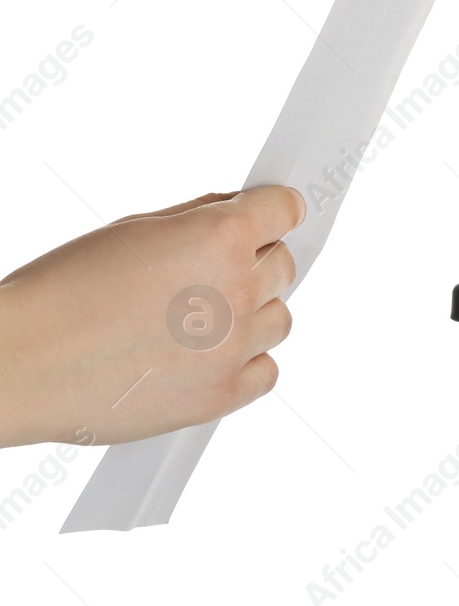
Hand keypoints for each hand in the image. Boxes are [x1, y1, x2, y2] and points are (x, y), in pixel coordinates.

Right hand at [0, 186, 302, 447]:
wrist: (21, 364)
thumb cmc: (64, 292)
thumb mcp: (132, 230)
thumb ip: (197, 219)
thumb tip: (235, 210)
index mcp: (220, 237)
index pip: (286, 210)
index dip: (274, 211)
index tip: (269, 217)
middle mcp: (238, 289)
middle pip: (284, 266)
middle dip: (256, 262)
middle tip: (211, 273)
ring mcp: (235, 346)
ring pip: (279, 319)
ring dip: (252, 314)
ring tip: (196, 320)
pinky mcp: (223, 395)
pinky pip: (266, 371)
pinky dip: (245, 363)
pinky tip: (206, 357)